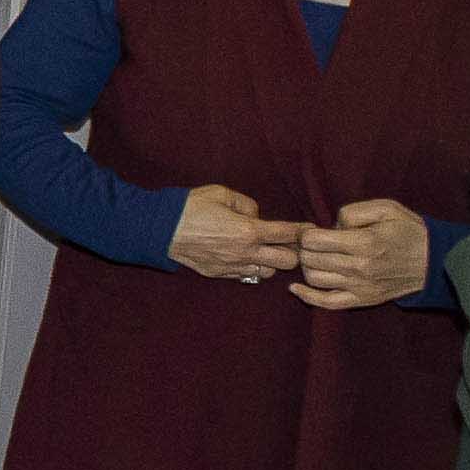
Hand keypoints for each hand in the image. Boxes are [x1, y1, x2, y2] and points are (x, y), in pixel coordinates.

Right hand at [167, 182, 298, 285]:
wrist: (159, 230)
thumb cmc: (189, 207)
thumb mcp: (221, 193)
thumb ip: (247, 204)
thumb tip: (256, 215)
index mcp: (249, 230)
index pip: (288, 234)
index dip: (303, 230)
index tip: (310, 229)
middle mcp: (246, 253)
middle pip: (287, 261)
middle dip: (292, 251)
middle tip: (289, 243)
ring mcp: (233, 266)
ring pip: (269, 273)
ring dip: (272, 262)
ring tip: (266, 251)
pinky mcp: (220, 274)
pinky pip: (247, 276)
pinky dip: (252, 268)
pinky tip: (245, 257)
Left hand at [292, 197, 431, 310]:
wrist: (434, 261)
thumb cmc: (408, 231)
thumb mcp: (385, 209)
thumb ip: (352, 212)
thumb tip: (330, 226)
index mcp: (364, 243)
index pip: (314, 241)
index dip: (307, 233)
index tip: (313, 231)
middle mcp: (359, 268)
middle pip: (310, 259)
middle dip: (304, 248)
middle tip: (312, 243)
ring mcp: (360, 287)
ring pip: (313, 279)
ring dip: (307, 267)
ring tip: (316, 258)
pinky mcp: (362, 300)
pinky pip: (326, 303)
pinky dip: (307, 296)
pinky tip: (295, 287)